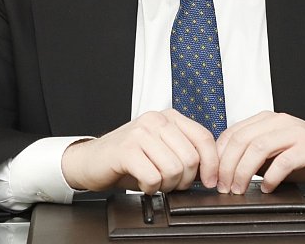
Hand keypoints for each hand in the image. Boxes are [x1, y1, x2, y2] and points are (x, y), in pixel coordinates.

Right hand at [60, 109, 218, 193]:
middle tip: (170, 184)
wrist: (91, 161)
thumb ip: (186, 151)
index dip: (211, 164)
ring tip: (155, 182)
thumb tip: (212, 170)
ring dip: (166, 185)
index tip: (208, 181)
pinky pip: (153, 177)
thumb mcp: (162, 149)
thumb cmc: (129, 158)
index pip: (204, 138)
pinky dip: (150, 188)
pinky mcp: (126, 149)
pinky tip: (143, 183)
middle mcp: (156, 119)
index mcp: (169, 117)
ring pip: (174, 169)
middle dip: (184, 180)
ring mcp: (140, 132)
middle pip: (191, 158)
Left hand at [215, 112, 304, 194]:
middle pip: (241, 140)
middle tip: (223, 186)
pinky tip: (268, 188)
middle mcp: (279, 121)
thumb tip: (226, 171)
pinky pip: (283, 161)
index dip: (219, 156)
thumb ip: (254, 156)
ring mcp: (294, 132)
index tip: (212, 176)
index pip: (232, 133)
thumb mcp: (275, 152)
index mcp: (266, 119)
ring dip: (243, 172)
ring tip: (240, 189)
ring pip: (258, 148)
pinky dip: (271, 177)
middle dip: (227, 166)